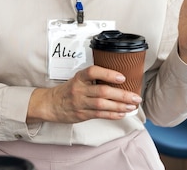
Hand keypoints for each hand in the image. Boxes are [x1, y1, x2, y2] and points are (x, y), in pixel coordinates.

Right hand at [27, 66, 141, 123]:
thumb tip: (116, 79)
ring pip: (103, 105)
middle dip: (122, 95)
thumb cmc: (67, 91)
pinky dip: (112, 115)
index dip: (108, 74)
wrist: (50, 104)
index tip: (122, 77)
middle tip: (136, 96)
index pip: (92, 72)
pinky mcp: (82, 115)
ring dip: (120, 106)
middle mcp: (79, 90)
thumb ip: (92, 79)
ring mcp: (80, 103)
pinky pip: (99, 115)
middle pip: (102, 91)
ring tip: (132, 106)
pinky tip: (122, 114)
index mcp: (78, 78)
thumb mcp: (77, 80)